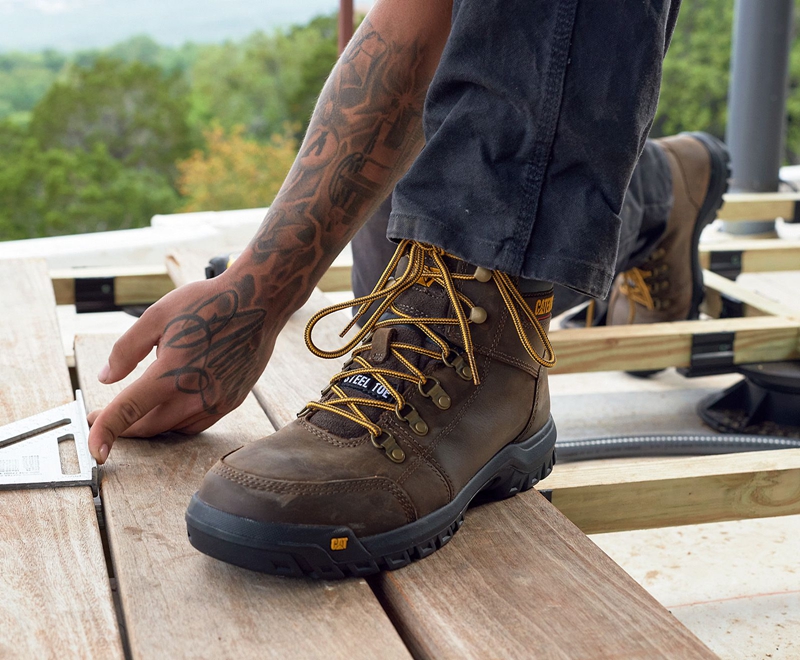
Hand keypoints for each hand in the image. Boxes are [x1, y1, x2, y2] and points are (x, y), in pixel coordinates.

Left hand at [87, 272, 275, 463]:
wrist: (260, 302)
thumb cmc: (210, 303)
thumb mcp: (158, 315)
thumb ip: (126, 349)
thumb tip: (107, 377)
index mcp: (172, 372)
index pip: (128, 411)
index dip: (104, 431)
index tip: (93, 449)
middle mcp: (196, 394)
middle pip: (150, 427)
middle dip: (124, 428)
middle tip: (103, 418)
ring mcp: (217, 401)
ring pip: (174, 429)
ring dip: (152, 424)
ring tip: (139, 409)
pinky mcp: (232, 401)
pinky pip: (198, 423)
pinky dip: (178, 421)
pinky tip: (171, 405)